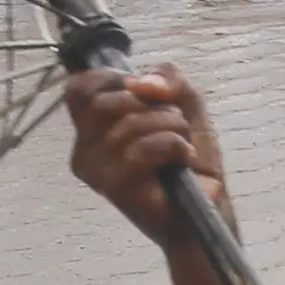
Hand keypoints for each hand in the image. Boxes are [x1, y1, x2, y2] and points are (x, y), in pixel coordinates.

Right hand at [63, 62, 227, 245]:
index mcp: (91, 129)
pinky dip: (174, 146)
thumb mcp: (184, 104)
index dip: (113, 79)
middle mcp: (84, 149)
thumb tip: (142, 82)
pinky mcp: (114, 187)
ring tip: (183, 146)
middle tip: (173, 125)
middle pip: (106, 101)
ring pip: (130, 124)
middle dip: (152, 105)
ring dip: (171, 127)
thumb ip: (167, 79)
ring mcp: (96, 170)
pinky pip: (144, 148)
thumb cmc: (187, 156)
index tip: (143, 92)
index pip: (78, 89)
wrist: (206, 204)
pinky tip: (182, 160)